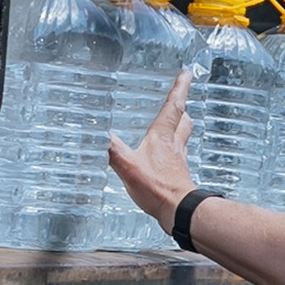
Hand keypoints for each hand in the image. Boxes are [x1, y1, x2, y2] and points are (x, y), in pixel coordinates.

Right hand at [104, 72, 195, 229]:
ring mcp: (178, 160)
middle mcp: (174, 145)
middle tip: (182, 98)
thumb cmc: (157, 188)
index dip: (179, 88)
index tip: (186, 73)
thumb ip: (112, 150)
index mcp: (162, 136)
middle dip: (182, 107)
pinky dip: (175, 149)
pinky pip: (179, 155)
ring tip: (178, 122)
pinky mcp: (179, 175)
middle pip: (183, 120)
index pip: (173, 106)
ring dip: (181, 127)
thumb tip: (98, 134)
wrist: (179, 210)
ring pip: (184, 136)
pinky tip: (168, 157)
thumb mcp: (128, 166)